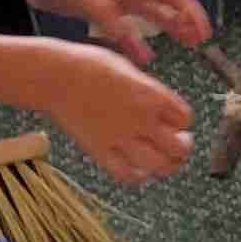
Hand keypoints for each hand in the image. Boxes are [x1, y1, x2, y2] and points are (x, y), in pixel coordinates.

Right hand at [29, 38, 193, 185]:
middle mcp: (142, 119)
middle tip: (177, 144)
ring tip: (163, 161)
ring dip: (166, 166)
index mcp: (153, 95)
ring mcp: (121, 137)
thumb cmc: (90, 65)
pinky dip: (137, 176)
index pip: (185, 119)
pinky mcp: (100, 151)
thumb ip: (149, 91)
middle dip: (182, 148)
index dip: (183, 122)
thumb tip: (160, 106)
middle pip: (179, 148)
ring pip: (159, 166)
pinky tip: (138, 170)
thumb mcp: (131, 69)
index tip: (176, 122)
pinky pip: (127, 175)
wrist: (55, 76)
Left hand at [60, 0, 209, 64]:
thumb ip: (118, 27)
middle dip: (187, 20)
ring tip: (186, 43)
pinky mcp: (105, 7)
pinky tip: (145, 54)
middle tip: (200, 41)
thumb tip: (144, 53)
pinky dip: (140, 39)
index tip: (202, 33)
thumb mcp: (93, 4)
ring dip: (170, 27)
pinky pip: (131, 25)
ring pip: (154, 13)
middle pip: (170, 3)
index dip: (193, 12)